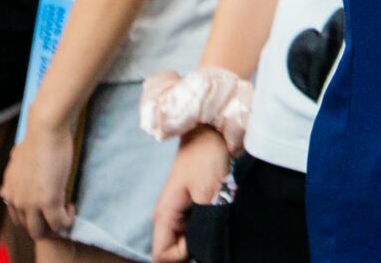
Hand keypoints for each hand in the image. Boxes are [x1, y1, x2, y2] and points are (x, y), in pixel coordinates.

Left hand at [0, 115, 77, 240]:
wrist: (45, 132)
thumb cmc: (35, 139)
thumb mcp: (17, 159)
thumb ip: (15, 172)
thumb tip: (15, 168)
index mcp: (9, 191)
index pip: (17, 217)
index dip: (33, 216)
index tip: (45, 208)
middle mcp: (16, 201)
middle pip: (28, 227)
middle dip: (44, 225)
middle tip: (57, 215)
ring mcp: (31, 204)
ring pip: (41, 231)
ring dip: (54, 227)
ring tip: (65, 214)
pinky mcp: (49, 202)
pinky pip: (59, 223)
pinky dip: (67, 221)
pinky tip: (72, 209)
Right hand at [151, 126, 231, 261]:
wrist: (211, 130)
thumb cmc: (207, 156)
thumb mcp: (208, 192)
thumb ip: (202, 224)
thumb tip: (201, 248)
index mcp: (165, 215)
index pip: (163, 255)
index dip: (184, 255)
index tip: (204, 237)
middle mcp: (166, 216)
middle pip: (174, 250)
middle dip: (194, 245)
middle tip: (214, 225)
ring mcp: (176, 211)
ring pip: (184, 239)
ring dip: (201, 234)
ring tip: (217, 213)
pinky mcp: (187, 205)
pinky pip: (191, 227)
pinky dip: (204, 224)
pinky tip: (216, 209)